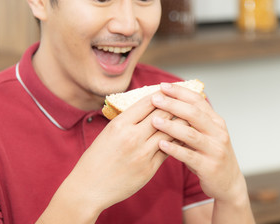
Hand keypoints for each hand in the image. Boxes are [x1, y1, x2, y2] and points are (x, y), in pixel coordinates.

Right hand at [40, 94, 175, 223]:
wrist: (89, 188)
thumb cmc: (97, 158)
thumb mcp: (108, 132)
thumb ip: (128, 120)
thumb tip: (148, 107)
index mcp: (119, 124)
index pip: (147, 102)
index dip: (161, 94)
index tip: (169, 91)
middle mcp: (132, 137)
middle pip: (162, 114)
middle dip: (175, 106)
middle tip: (185, 101)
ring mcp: (142, 154)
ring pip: (169, 131)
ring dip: (180, 123)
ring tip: (190, 117)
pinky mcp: (149, 169)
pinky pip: (168, 150)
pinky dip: (177, 141)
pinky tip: (183, 136)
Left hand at [150, 83, 247, 203]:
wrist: (228, 183)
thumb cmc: (210, 155)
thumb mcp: (207, 134)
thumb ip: (192, 121)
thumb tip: (169, 102)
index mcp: (216, 121)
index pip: (198, 101)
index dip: (180, 92)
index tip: (163, 86)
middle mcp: (218, 133)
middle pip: (194, 114)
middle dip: (173, 105)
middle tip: (155, 99)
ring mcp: (215, 150)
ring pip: (191, 134)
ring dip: (171, 126)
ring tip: (154, 120)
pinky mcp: (209, 167)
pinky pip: (189, 156)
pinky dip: (174, 149)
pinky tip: (161, 144)